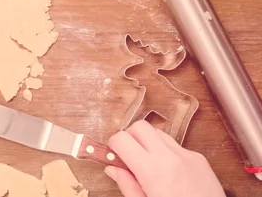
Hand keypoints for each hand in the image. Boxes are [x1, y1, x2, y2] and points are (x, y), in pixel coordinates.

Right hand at [105, 121, 224, 196]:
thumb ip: (127, 185)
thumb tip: (112, 168)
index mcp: (151, 171)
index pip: (122, 139)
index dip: (113, 145)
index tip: (114, 156)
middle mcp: (169, 157)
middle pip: (140, 126)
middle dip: (130, 137)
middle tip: (129, 156)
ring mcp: (186, 155)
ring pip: (158, 133)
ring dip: (148, 142)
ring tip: (149, 164)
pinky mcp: (199, 158)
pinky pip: (176, 146)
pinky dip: (167, 153)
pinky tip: (170, 172)